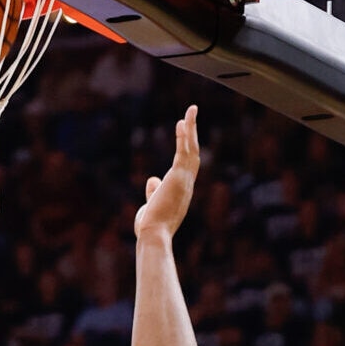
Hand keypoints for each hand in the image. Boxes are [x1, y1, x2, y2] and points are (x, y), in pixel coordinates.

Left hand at [134, 105, 199, 238]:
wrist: (153, 235)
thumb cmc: (151, 226)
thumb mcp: (151, 204)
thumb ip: (154, 191)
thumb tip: (152, 178)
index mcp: (182, 191)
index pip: (187, 165)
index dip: (187, 148)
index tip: (185, 132)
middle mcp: (187, 184)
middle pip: (194, 154)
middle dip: (192, 134)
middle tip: (191, 115)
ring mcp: (184, 181)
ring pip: (191, 150)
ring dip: (191, 129)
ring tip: (190, 111)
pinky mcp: (178, 178)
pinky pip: (183, 152)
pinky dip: (184, 136)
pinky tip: (182, 122)